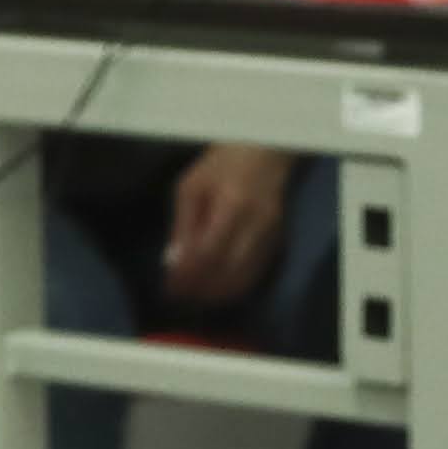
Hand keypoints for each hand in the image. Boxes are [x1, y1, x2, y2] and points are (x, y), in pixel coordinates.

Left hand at [164, 142, 297, 309]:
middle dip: (200, 289)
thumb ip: (183, 225)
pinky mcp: (278, 240)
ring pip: (245, 277)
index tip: (169, 286)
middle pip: (228, 270)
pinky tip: (216, 289)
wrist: (264, 152)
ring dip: (216, 293)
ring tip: (193, 296)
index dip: (188, 274)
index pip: (209, 252)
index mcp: (233, 204)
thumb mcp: (191, 187)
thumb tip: (173, 262)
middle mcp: (257, 223)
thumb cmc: (221, 165)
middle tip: (177, 296)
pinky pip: (256, 273)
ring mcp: (272, 234)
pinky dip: (234, 286)